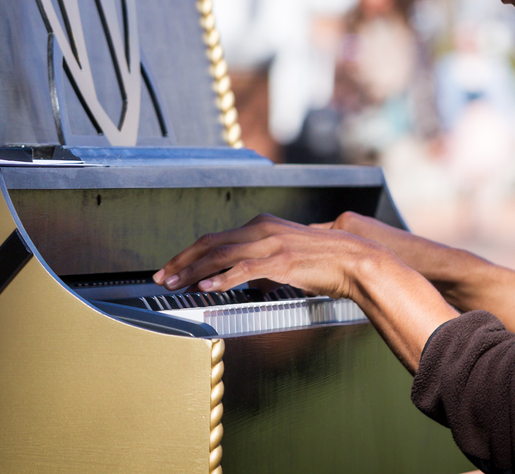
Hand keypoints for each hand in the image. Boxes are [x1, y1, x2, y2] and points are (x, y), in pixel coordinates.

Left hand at [152, 213, 386, 300]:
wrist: (353, 259)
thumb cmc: (322, 262)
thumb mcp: (285, 257)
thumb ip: (261, 264)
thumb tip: (242, 280)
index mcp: (261, 225)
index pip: (215, 238)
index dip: (188, 254)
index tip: (170, 269)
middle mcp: (262, 229)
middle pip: (211, 242)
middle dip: (182, 261)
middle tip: (161, 277)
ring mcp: (271, 243)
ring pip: (221, 254)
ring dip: (194, 271)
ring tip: (175, 285)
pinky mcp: (281, 260)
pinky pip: (244, 269)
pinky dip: (222, 278)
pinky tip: (207, 287)